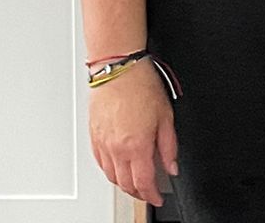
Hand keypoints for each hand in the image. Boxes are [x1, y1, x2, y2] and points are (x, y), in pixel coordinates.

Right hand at [88, 62, 178, 205]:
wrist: (118, 67)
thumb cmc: (140, 85)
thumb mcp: (166, 116)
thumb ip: (169, 146)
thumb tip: (171, 166)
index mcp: (137, 145)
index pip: (143, 183)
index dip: (151, 195)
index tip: (157, 197)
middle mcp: (116, 148)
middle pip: (125, 184)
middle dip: (138, 193)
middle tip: (148, 191)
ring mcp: (102, 143)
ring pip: (111, 176)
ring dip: (123, 183)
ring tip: (135, 181)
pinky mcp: (93, 135)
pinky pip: (100, 162)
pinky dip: (110, 170)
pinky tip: (118, 166)